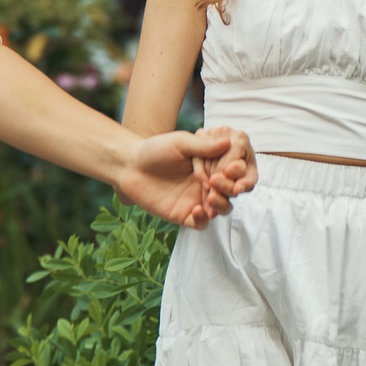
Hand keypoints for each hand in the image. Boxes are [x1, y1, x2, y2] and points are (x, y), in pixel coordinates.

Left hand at [116, 125, 257, 228]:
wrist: (129, 166)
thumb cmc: (155, 149)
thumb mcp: (180, 142)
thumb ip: (204, 146)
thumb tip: (229, 142)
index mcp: (211, 165)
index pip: (233, 172)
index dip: (236, 172)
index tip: (231, 168)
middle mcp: (208, 184)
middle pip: (231, 192)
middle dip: (229, 189)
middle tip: (216, 183)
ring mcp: (197, 200)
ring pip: (221, 209)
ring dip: (220, 205)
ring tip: (209, 198)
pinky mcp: (184, 215)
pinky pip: (201, 223)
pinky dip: (203, 219)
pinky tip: (196, 210)